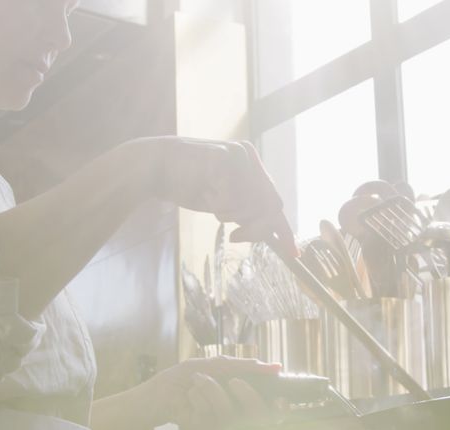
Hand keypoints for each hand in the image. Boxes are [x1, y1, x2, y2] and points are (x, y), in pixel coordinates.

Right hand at [124, 136, 298, 256]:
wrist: (155, 168)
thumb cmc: (187, 185)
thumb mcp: (222, 203)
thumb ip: (246, 212)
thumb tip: (272, 234)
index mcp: (252, 167)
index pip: (274, 201)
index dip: (284, 229)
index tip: (294, 253)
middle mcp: (250, 158)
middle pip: (271, 206)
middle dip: (255, 228)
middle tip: (235, 236)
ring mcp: (240, 155)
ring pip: (252, 204)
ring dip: (230, 215)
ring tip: (212, 202)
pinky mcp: (226, 156)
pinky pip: (233, 197)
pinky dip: (219, 205)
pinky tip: (205, 192)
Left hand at [140, 356, 280, 429]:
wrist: (161, 391)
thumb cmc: (188, 377)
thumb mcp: (217, 365)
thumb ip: (245, 367)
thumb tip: (276, 367)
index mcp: (243, 396)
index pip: (272, 410)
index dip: (281, 409)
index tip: (283, 402)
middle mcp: (236, 412)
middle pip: (259, 416)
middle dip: (248, 395)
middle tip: (234, 382)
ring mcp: (222, 423)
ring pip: (230, 411)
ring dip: (211, 388)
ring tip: (197, 381)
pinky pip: (210, 413)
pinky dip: (198, 396)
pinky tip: (189, 396)